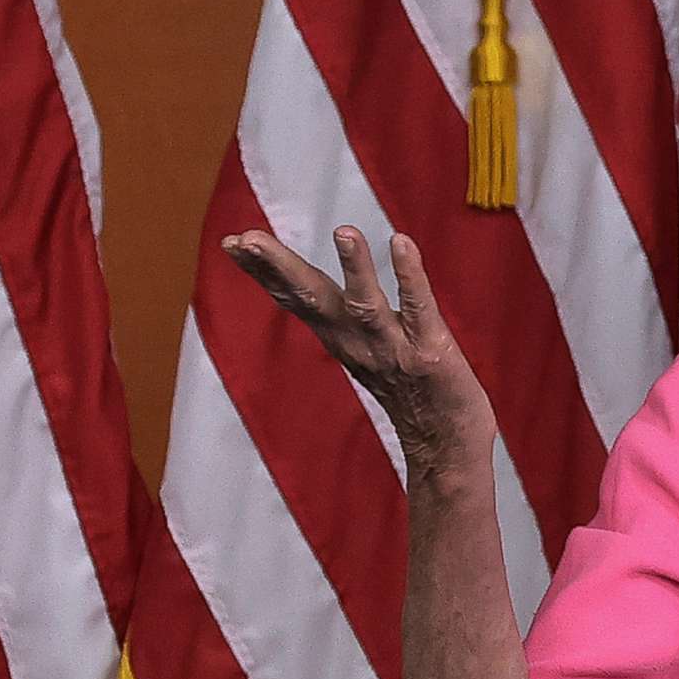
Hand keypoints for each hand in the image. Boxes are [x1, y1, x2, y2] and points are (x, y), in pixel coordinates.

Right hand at [219, 226, 495, 471]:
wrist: (446, 448)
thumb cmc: (409, 393)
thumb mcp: (362, 352)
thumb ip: (338, 319)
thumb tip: (306, 290)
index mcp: (340, 339)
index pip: (295, 298)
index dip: (263, 271)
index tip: (232, 242)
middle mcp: (359, 343)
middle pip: (313, 299)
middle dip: (280, 267)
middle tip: (247, 237)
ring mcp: (394, 349)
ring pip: (366, 304)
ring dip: (355, 267)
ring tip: (344, 230)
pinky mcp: (431, 353)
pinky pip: (419, 308)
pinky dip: (410, 276)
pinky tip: (401, 242)